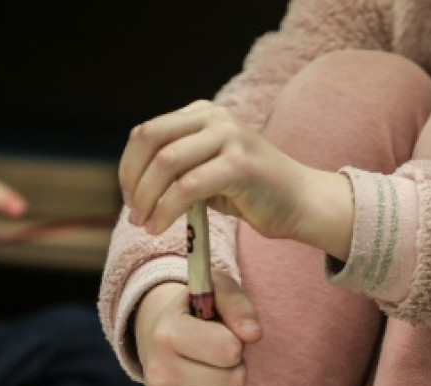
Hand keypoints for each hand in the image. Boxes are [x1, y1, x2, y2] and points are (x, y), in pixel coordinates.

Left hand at [120, 101, 353, 259]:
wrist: (301, 202)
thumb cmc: (253, 192)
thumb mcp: (209, 170)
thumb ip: (179, 166)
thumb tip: (135, 182)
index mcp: (203, 114)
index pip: (149, 132)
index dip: (129, 166)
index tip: (128, 197)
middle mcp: (215, 117)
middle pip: (151, 140)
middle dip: (133, 180)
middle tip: (133, 212)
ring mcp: (229, 137)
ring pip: (166, 163)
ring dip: (147, 198)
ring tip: (145, 223)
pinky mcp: (240, 164)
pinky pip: (188, 186)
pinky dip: (167, 210)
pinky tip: (161, 226)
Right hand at [134, 274, 262, 385]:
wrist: (162, 336)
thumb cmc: (198, 314)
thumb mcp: (217, 293)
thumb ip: (238, 305)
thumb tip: (253, 335)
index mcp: (167, 333)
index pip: (229, 351)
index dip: (236, 343)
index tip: (223, 336)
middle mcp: (158, 371)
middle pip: (233, 381)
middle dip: (237, 367)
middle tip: (220, 358)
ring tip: (216, 375)